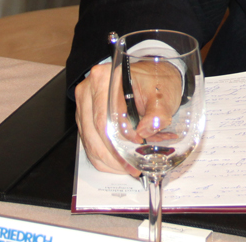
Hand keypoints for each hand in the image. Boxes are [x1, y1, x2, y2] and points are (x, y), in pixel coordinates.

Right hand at [74, 60, 182, 174]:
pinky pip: (90, 144)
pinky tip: (120, 164)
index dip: (119, 139)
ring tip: (128, 169)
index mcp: (105, 78)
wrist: (152, 76)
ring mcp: (84, 106)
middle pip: (95, 132)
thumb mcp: (162, 94)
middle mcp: (89, 91)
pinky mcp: (85, 119)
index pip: (105, 117)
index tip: (136, 151)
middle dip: (114, 156)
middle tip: (132, 168)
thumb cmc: (155, 81)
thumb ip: (157, 112)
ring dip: (109, 160)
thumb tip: (146, 131)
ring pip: (90, 142)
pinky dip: (104, 158)